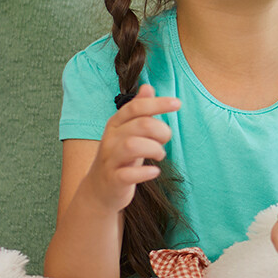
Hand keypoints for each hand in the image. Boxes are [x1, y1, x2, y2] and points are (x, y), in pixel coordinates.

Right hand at [80, 84, 177, 211]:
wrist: (99, 190)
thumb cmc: (120, 156)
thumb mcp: (128, 131)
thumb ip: (139, 110)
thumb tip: (148, 87)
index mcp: (115, 124)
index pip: (136, 107)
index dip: (157, 103)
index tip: (177, 103)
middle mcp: (110, 139)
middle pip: (141, 125)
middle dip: (161, 130)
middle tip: (165, 140)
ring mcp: (110, 160)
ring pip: (132, 146)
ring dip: (155, 149)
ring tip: (160, 155)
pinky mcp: (113, 179)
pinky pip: (129, 174)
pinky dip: (146, 172)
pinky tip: (154, 171)